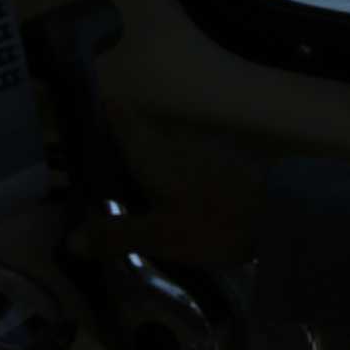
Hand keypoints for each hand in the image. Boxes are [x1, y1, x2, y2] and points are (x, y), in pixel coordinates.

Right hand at [68, 99, 266, 268]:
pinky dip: (160, 174)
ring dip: (134, 163)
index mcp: (148, 147)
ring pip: (153, 146)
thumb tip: (70, 238)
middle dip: (108, 147)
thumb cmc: (213, 219)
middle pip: (130, 131)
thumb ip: (116, 234)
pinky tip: (158, 201)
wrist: (281, 212)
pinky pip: (175, 160)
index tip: (68, 124)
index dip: (90, 111)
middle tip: (85, 175)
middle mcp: (169, 137)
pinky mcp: (216, 161)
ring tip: (117, 194)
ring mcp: (196, 146)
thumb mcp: (159, 235)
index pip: (114, 111)